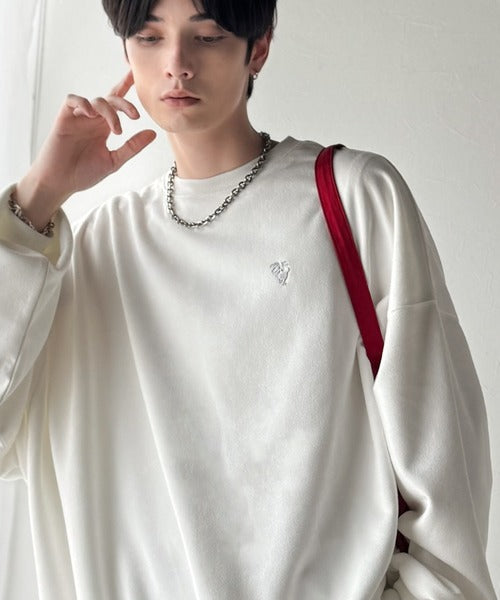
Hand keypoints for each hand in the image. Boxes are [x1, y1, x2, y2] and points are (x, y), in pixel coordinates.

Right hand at [16, 71, 155, 228]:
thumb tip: (153, 133)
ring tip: (116, 130)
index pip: (117, 102)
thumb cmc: (84, 173)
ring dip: (109, 111)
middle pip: (111, 99)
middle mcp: (92, 119)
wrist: (60, 182)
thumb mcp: (114, 161)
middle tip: (135, 116)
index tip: (136, 74)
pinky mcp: (64, 118)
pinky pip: (73, 100)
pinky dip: (83, 103)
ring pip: (97, 100)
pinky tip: (91, 113)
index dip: (125, 86)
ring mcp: (78, 117)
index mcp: (104, 127)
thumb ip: (132, 147)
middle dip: (125, 104)